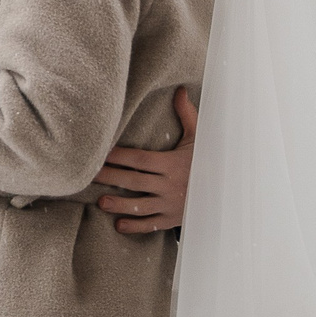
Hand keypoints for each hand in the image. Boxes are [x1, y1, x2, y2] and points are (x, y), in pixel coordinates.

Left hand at [95, 87, 197, 235]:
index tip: (102, 153)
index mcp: (173, 164)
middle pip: (134, 181)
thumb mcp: (199, 138)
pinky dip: (135, 227)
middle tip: (89, 175)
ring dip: (119, 205)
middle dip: (111, 177)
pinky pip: (151, 225)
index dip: (120, 156)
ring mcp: (170, 205)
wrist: (226, 191)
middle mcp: (170, 185)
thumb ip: (187, 115)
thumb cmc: (206, 160)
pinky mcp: (171, 220)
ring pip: (140, 206)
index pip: (141, 159)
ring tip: (100, 202)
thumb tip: (180, 90)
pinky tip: (118, 224)